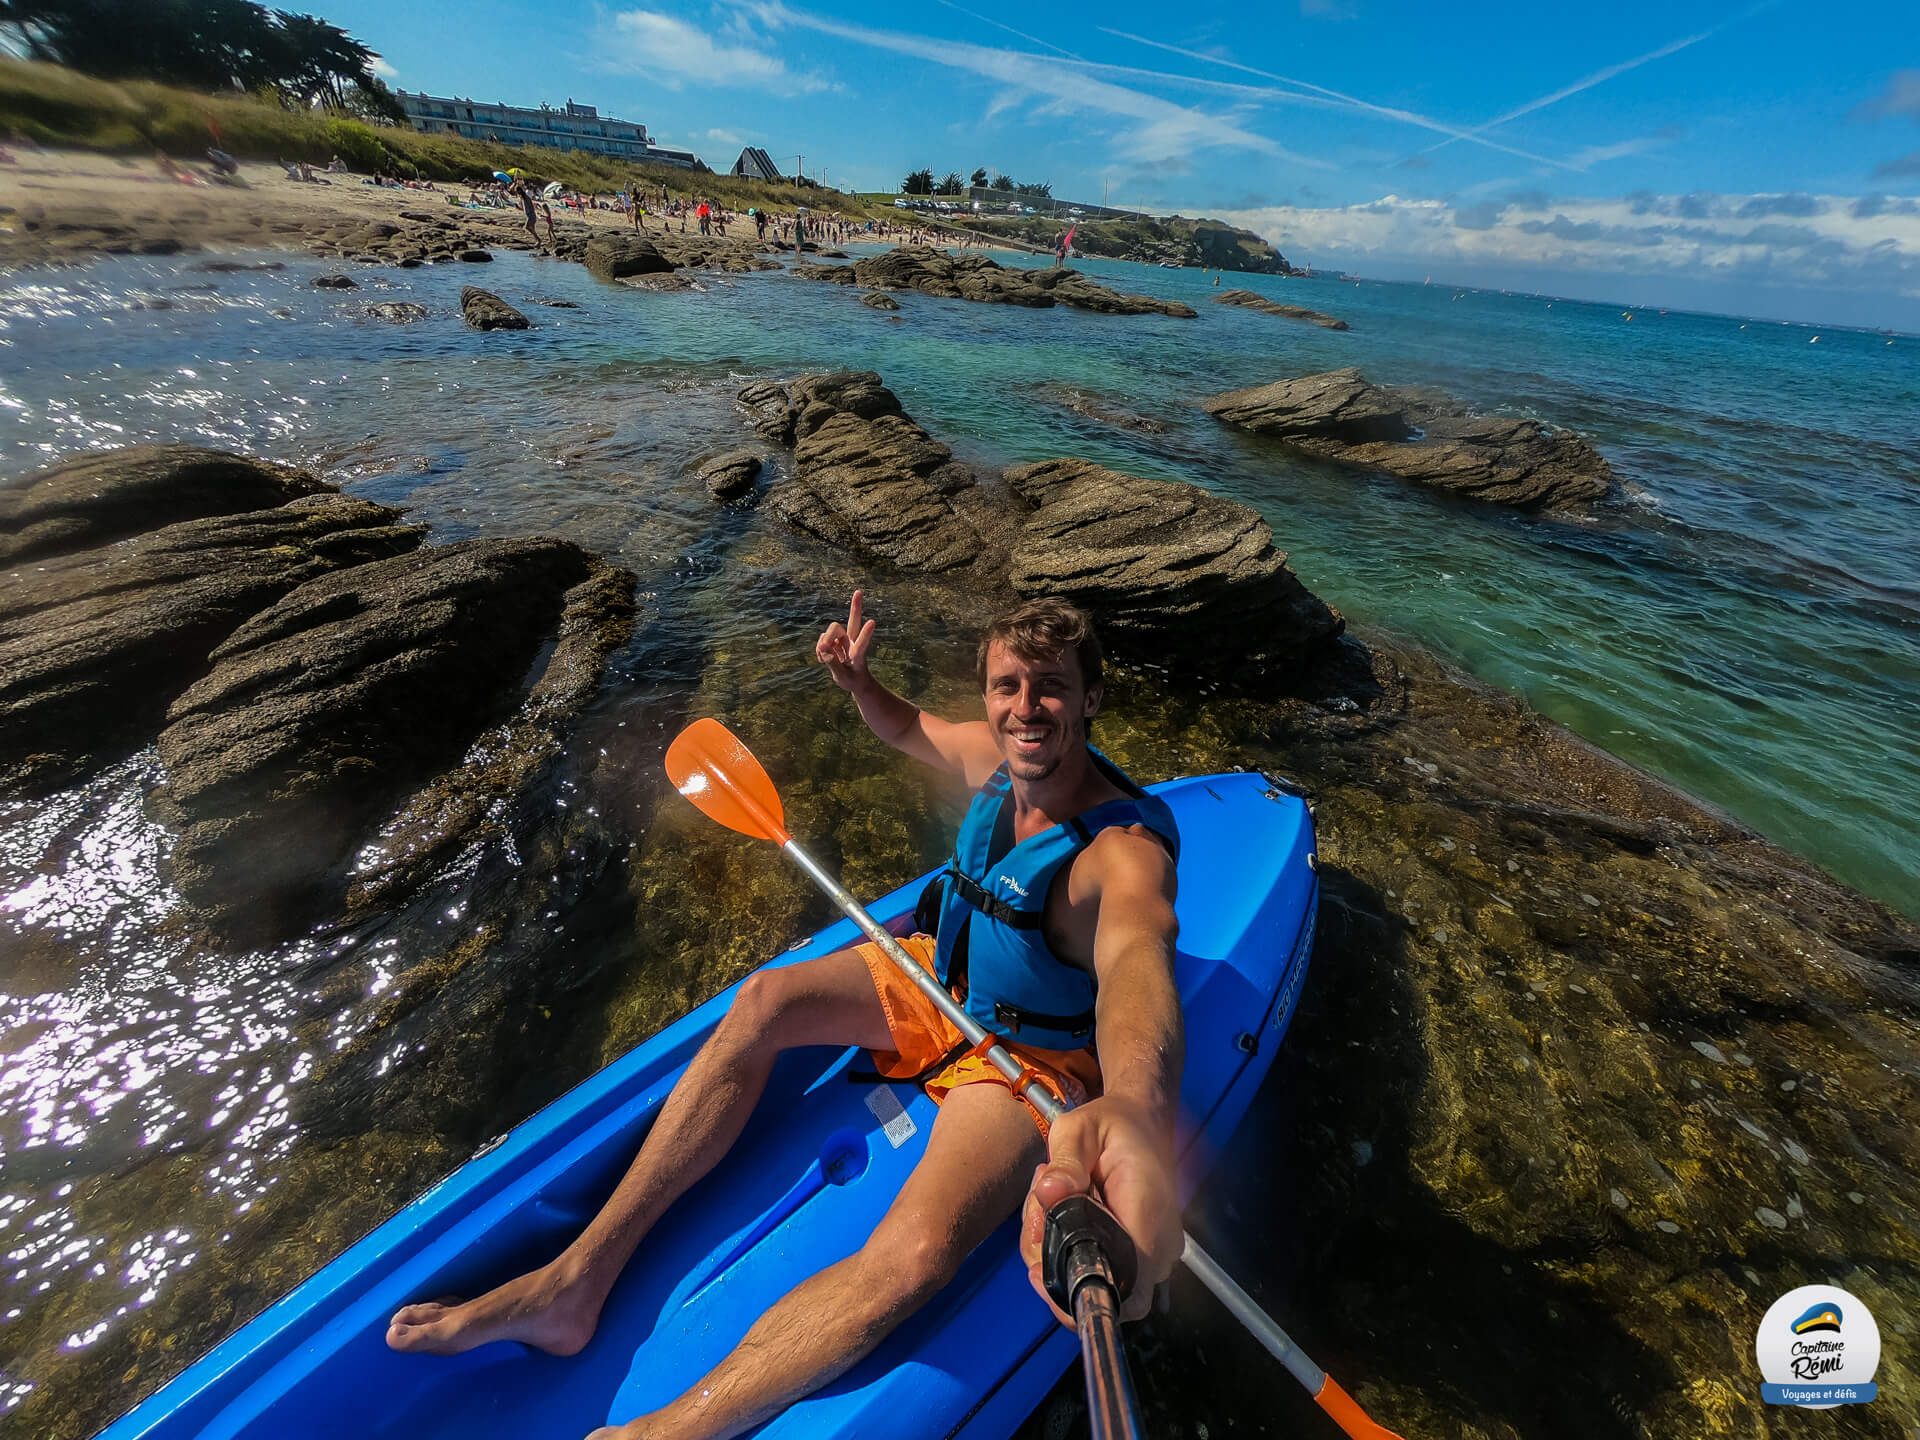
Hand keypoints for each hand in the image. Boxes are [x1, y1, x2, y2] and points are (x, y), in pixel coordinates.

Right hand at [814, 590, 875, 692]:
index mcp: (859, 654)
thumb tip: (824, 648)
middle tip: (859, 592)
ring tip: (824, 657)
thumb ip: (833, 664)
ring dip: (824, 641)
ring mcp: (843, 640)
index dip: (866, 634)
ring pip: (831, 631)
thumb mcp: (843, 678)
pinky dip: (820, 650)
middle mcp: (853, 642)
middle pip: (852, 623)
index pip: (862, 643)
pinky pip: (821, 641)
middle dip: (856, 607)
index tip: (873, 622)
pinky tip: (825, 657)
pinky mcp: (834, 641)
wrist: (854, 680)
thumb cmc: (852, 680)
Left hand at [1021, 1095, 1180, 1324]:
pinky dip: (1066, 1246)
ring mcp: (1152, 1254)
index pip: (1125, 1289)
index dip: (1080, 1291)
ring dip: (1054, 1248)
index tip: (1039, 1270)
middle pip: (1099, 1285)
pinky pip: (1097, 1265)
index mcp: (1147, 1216)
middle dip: (1053, 1260)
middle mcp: (1157, 1246)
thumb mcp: (1080, 1129)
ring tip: (1048, 1197)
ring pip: (1093, 1277)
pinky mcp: (1138, 1253)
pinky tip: (1059, 1208)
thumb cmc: (1114, 1124)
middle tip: (1037, 1211)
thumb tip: (1049, 1191)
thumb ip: (1065, 1160)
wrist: (1142, 1121)